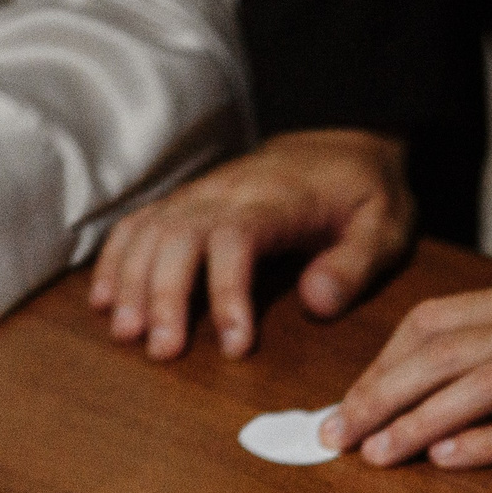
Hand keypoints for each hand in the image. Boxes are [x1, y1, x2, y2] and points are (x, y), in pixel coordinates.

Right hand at [90, 129, 411, 358]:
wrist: (346, 141)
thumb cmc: (366, 193)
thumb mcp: (386, 227)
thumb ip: (354, 266)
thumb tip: (315, 304)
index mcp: (279, 200)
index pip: (237, 238)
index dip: (227, 291)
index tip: (234, 345)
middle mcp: (229, 192)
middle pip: (179, 235)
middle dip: (165, 295)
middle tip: (162, 351)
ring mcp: (202, 194)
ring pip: (150, 229)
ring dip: (132, 281)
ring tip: (126, 334)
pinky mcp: (188, 201)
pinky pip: (139, 222)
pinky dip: (116, 259)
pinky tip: (105, 300)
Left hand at [322, 263, 491, 467]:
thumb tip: (469, 349)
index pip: (438, 324)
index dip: (384, 363)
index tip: (349, 403)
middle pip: (445, 353)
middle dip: (383, 395)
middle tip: (339, 435)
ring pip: (483, 384)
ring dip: (421, 419)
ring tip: (380, 452)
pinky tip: (454, 455)